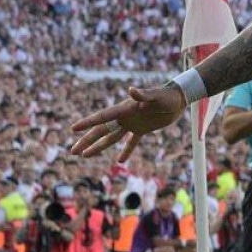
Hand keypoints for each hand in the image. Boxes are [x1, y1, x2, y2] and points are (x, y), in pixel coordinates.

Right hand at [68, 83, 185, 159]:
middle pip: (101, 130)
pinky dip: (126, 150)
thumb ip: (143, 95)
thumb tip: (131, 90)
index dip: (87, 123)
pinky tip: (120, 161)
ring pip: (111, 137)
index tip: (73, 129)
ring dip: (98, 146)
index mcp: (124, 109)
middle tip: (73, 151)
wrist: (178, 98)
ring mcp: (132, 123)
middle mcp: (124, 117)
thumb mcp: (155, 96)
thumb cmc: (167, 95)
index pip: (102, 117)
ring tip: (85, 156)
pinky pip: (131, 142)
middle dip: (86, 141)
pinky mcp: (142, 129)